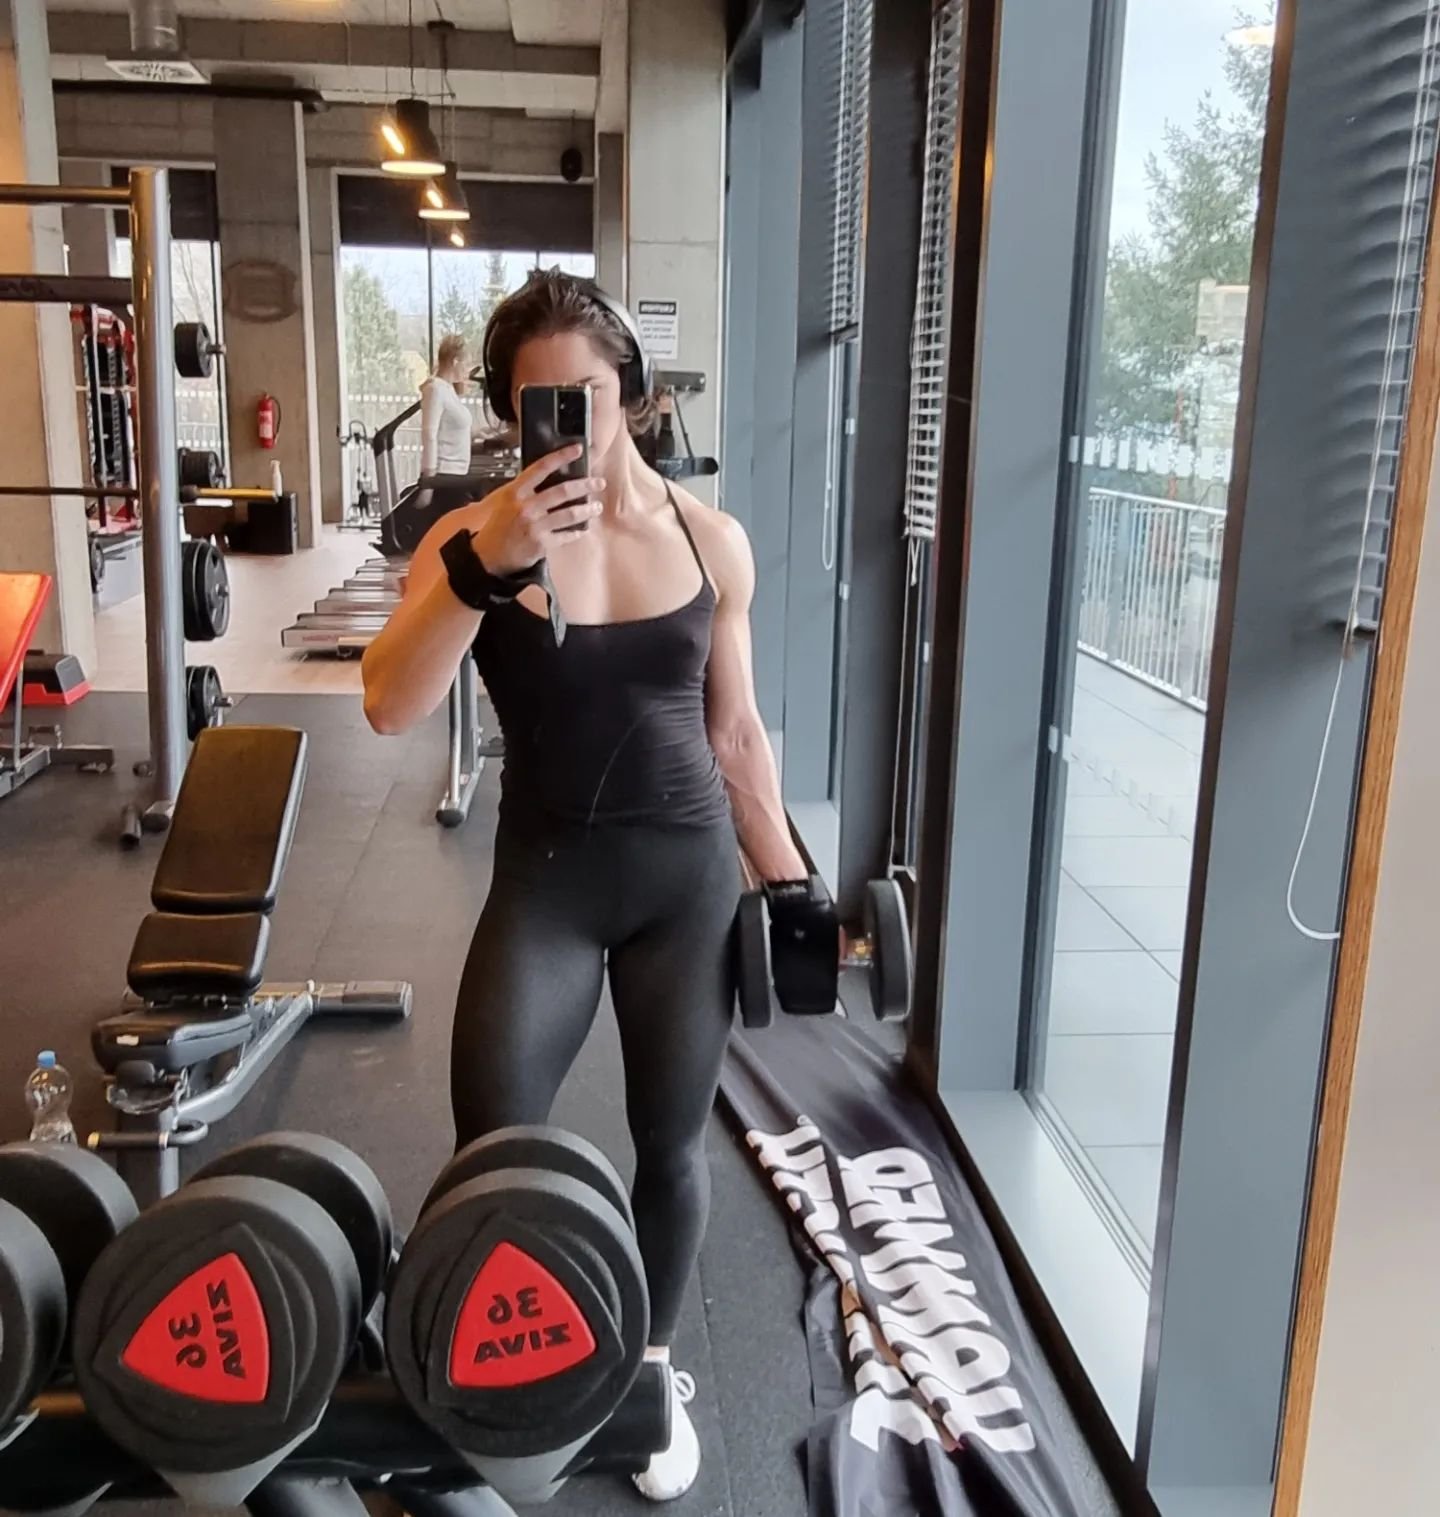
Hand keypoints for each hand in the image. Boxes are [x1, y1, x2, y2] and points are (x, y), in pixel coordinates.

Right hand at [464, 445, 603, 575]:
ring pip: (569, 514)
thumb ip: (525, 490)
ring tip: (597, 507)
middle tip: (599, 483)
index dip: (561, 456)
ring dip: (587, 510)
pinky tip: (582, 530)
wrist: (488, 556)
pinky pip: (565, 536)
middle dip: (585, 485)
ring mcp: (535, 526)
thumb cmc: (497, 528)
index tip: (578, 449)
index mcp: (516, 492)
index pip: (541, 468)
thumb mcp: (505, 501)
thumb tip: (548, 479)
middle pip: (562, 491)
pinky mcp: (542, 544)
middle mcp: (526, 507)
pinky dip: (576, 532)